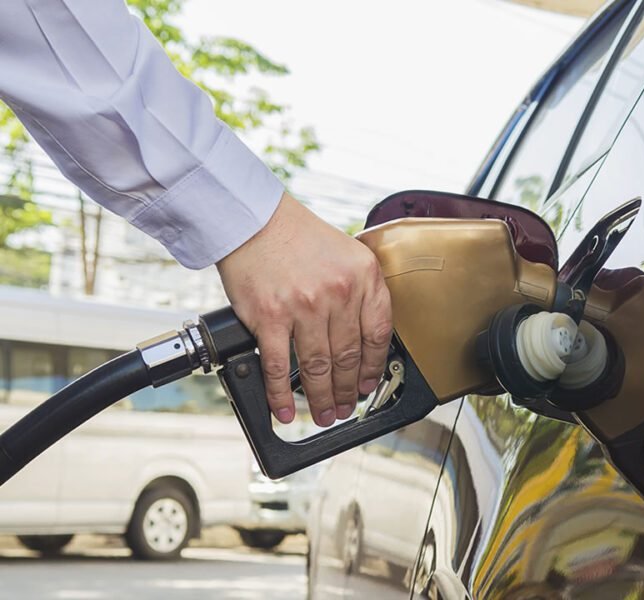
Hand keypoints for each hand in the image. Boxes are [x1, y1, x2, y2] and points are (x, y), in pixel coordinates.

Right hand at [216, 193, 391, 426]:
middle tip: (347, 407)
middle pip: (349, 357)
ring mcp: (304, 307)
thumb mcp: (348, 255)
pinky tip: (286, 411)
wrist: (254, 220)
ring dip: (322, 398)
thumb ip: (361, 292)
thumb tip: (364, 339)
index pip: (378, 335)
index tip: (369, 384)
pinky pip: (279, 367)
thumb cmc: (297, 236)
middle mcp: (339, 293)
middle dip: (349, 391)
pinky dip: (282, 396)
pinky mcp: (270, 317)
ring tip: (324, 414)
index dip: (374, 368)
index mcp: (364, 277)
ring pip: (318, 367)